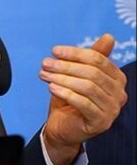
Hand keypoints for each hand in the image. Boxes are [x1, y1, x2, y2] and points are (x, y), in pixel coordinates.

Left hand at [39, 34, 127, 164]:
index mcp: (117, 79)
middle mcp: (119, 94)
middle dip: (66, 66)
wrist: (63, 127)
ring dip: (62, 78)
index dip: (75, 53)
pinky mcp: (101, 122)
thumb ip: (91, 57)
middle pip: (93, 73)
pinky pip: (83, 103)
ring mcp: (112, 110)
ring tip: (44, 74)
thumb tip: (108, 37)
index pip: (98, 60)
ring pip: (87, 87)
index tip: (54, 51)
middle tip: (45, 63)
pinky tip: (51, 87)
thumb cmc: (70, 98)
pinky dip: (65, 93)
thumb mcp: (78, 74)